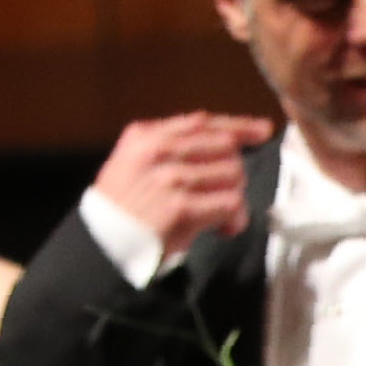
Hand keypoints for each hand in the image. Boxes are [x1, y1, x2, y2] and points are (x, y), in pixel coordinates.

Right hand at [93, 112, 274, 264]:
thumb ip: (172, 145)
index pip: (203, 122)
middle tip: (220, 194)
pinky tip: (221, 229)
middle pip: (226, 147)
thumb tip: (227, 139)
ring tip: (217, 215)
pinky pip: (232, 204)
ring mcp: (170, 178)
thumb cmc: (126, 207)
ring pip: (234, 174)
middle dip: (233, 172)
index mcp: (145, 135)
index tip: (262, 130)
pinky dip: (235, 220)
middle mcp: (157, 151)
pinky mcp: (182, 207)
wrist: (103, 243)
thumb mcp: (135, 161)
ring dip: (235, 199)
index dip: (239, 126)